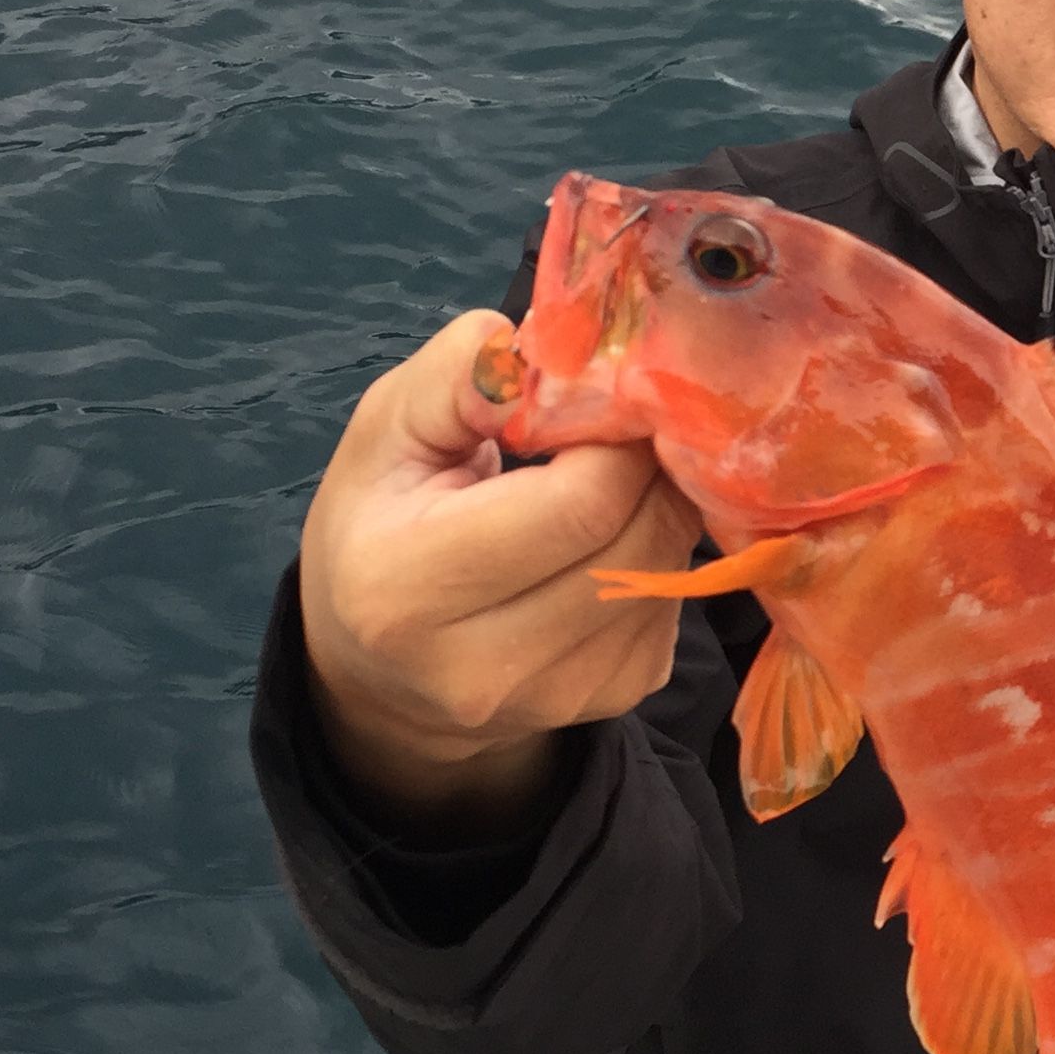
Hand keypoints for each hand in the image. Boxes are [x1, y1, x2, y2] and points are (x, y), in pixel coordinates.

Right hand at [298, 310, 701, 833]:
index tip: (601, 396)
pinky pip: (675, 603)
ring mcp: (556, 695)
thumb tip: (547, 352)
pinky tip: (609, 536)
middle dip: (649, 463)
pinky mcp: (610, 701)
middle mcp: (484, 666)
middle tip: (624, 425)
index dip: (615, 433)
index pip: (580, 502)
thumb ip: (460, 377)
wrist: (382, 671)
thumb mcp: (387, 431)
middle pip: (640, 535)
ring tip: (610, 477)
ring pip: (669, 567)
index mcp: (410, 589)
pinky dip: (658, 553)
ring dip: (660, 505)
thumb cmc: (380, 526)